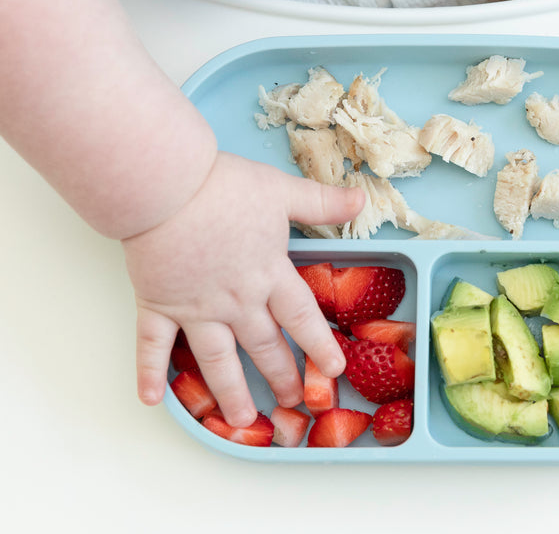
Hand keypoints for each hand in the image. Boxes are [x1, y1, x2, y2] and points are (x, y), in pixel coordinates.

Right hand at [121, 151, 363, 426]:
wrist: (166, 186)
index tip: (334, 370)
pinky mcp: (158, 304)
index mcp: (269, 273)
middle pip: (264, 345)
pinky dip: (151, 373)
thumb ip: (322, 202)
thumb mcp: (282, 190)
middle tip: (293, 401)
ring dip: (231, 392)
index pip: (302, 317)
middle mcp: (237, 300)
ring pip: (217, 359)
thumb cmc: (224, 186)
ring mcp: (196, 307)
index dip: (319, 345)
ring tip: (243, 419)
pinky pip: (154, 346)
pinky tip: (153, 399)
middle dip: (281, 375)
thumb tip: (361, 198)